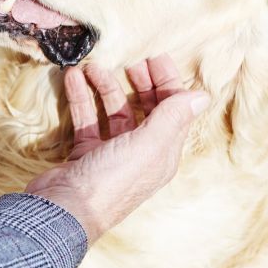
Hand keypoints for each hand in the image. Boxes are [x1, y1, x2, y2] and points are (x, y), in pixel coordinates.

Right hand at [26, 55, 210, 242]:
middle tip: (129, 62)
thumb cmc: (112, 180)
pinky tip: (73, 80)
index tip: (155, 58)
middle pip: (144, 110)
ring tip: (92, 67)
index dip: (167, 83)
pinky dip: (81, 99)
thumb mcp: (149, 144)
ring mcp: (111, 154)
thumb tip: (202, 96)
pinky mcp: (85, 155)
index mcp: (162, 152)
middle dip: (139, 83)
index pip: (172, 111)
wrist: (65, 209)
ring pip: (113, 112)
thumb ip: (173, 117)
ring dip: (104, 88)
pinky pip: (86, 120)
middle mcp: (140, 153)